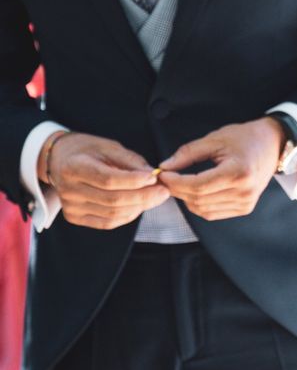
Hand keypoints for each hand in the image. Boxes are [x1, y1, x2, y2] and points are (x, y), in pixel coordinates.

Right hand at [40, 133, 170, 229]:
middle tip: (164, 191)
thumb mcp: (108, 146)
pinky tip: (140, 206)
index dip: (134, 181)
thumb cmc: (87, 150)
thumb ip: (130, 161)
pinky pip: (107, 222)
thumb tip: (153, 175)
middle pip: (113, 200)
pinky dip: (128, 216)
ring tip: (155, 198)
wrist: (59, 160)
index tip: (155, 178)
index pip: (109, 180)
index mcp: (74, 167)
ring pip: (113, 213)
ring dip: (139, 207)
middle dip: (144, 197)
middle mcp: (69, 189)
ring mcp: (71, 206)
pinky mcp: (75, 217)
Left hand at [158, 118, 284, 220]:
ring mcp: (246, 203)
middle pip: (199, 199)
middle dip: (177, 190)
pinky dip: (199, 205)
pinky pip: (213, 213)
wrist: (272, 146)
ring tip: (179, 184)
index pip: (198, 185)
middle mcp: (244, 191)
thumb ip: (188, 153)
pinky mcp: (245, 208)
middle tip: (166, 178)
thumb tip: (165, 167)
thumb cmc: (244, 138)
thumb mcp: (215, 139)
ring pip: (203, 210)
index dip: (176, 182)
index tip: (162, 174)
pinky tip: (194, 192)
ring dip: (186, 199)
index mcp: (238, 172)